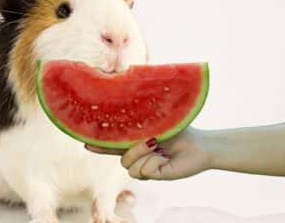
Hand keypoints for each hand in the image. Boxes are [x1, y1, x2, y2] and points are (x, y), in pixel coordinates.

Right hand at [85, 127, 212, 179]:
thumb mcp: (154, 122)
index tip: (85, 143)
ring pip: (129, 166)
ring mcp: (145, 167)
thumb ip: (138, 121)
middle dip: (133, 148)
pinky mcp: (154, 176)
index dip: (99, 145)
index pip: (113, 145)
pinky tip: (164, 159)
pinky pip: (143, 171)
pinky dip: (154, 163)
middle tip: (151, 140)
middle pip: (120, 157)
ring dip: (144, 154)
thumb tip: (123, 107)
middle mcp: (138, 156)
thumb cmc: (179, 130)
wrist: (199, 145)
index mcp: (136, 142)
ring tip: (159, 148)